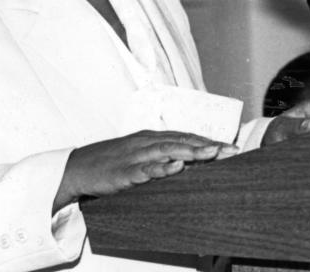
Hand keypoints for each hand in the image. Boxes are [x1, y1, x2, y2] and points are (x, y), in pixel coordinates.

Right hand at [54, 130, 237, 211]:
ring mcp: (136, 155)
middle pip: (183, 141)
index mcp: (153, 138)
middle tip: (231, 151)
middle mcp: (147, 142)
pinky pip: (146, 169)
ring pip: (168, 150)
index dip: (209, 141)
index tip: (231, 148)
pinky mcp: (125, 171)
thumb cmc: (110, 163)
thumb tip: (188, 164)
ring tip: (212, 153)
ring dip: (192, 151)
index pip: (186, 137)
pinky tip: (176, 166)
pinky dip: (162, 167)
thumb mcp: (139, 156)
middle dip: (208, 145)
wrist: (78, 168)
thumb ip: (162, 157)